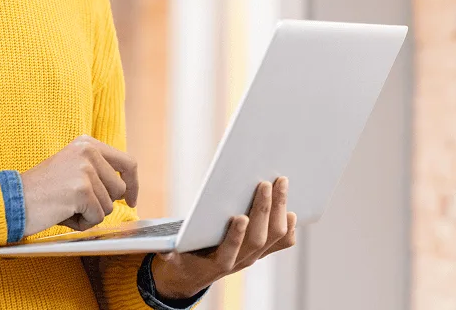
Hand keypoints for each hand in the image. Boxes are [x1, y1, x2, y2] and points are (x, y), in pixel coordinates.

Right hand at [20, 135, 138, 233]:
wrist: (12, 200)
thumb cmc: (41, 191)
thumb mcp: (71, 169)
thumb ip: (97, 172)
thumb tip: (126, 190)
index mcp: (87, 143)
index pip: (127, 163)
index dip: (133, 184)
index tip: (132, 200)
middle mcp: (88, 151)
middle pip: (119, 189)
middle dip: (102, 203)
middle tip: (74, 203)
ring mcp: (85, 169)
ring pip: (109, 206)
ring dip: (89, 214)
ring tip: (65, 206)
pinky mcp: (82, 189)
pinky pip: (97, 217)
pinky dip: (82, 223)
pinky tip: (62, 214)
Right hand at [150, 177, 296, 299]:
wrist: (195, 272)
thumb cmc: (184, 256)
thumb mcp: (172, 257)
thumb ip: (168, 252)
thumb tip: (163, 249)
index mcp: (217, 264)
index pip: (230, 252)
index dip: (236, 236)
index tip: (240, 217)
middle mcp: (240, 261)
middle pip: (258, 239)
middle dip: (263, 210)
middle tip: (266, 183)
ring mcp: (255, 256)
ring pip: (274, 237)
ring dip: (279, 210)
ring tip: (281, 185)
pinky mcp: (263, 250)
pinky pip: (282, 242)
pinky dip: (290, 227)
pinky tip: (291, 210)